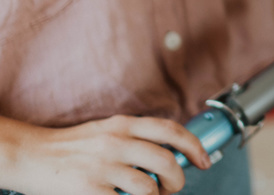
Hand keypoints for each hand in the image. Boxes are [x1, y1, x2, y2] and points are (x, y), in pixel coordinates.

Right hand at [5, 115, 210, 194]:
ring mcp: (102, 167)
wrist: (30, 155)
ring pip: (149, 186)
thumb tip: (171, 153)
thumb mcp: (107, 131)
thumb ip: (136, 138)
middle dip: (178, 178)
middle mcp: (116, 142)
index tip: (204, 160)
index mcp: (123, 124)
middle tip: (174, 186)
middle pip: (166, 160)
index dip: (194, 146)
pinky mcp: (89, 190)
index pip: (170, 130)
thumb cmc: (72, 147)